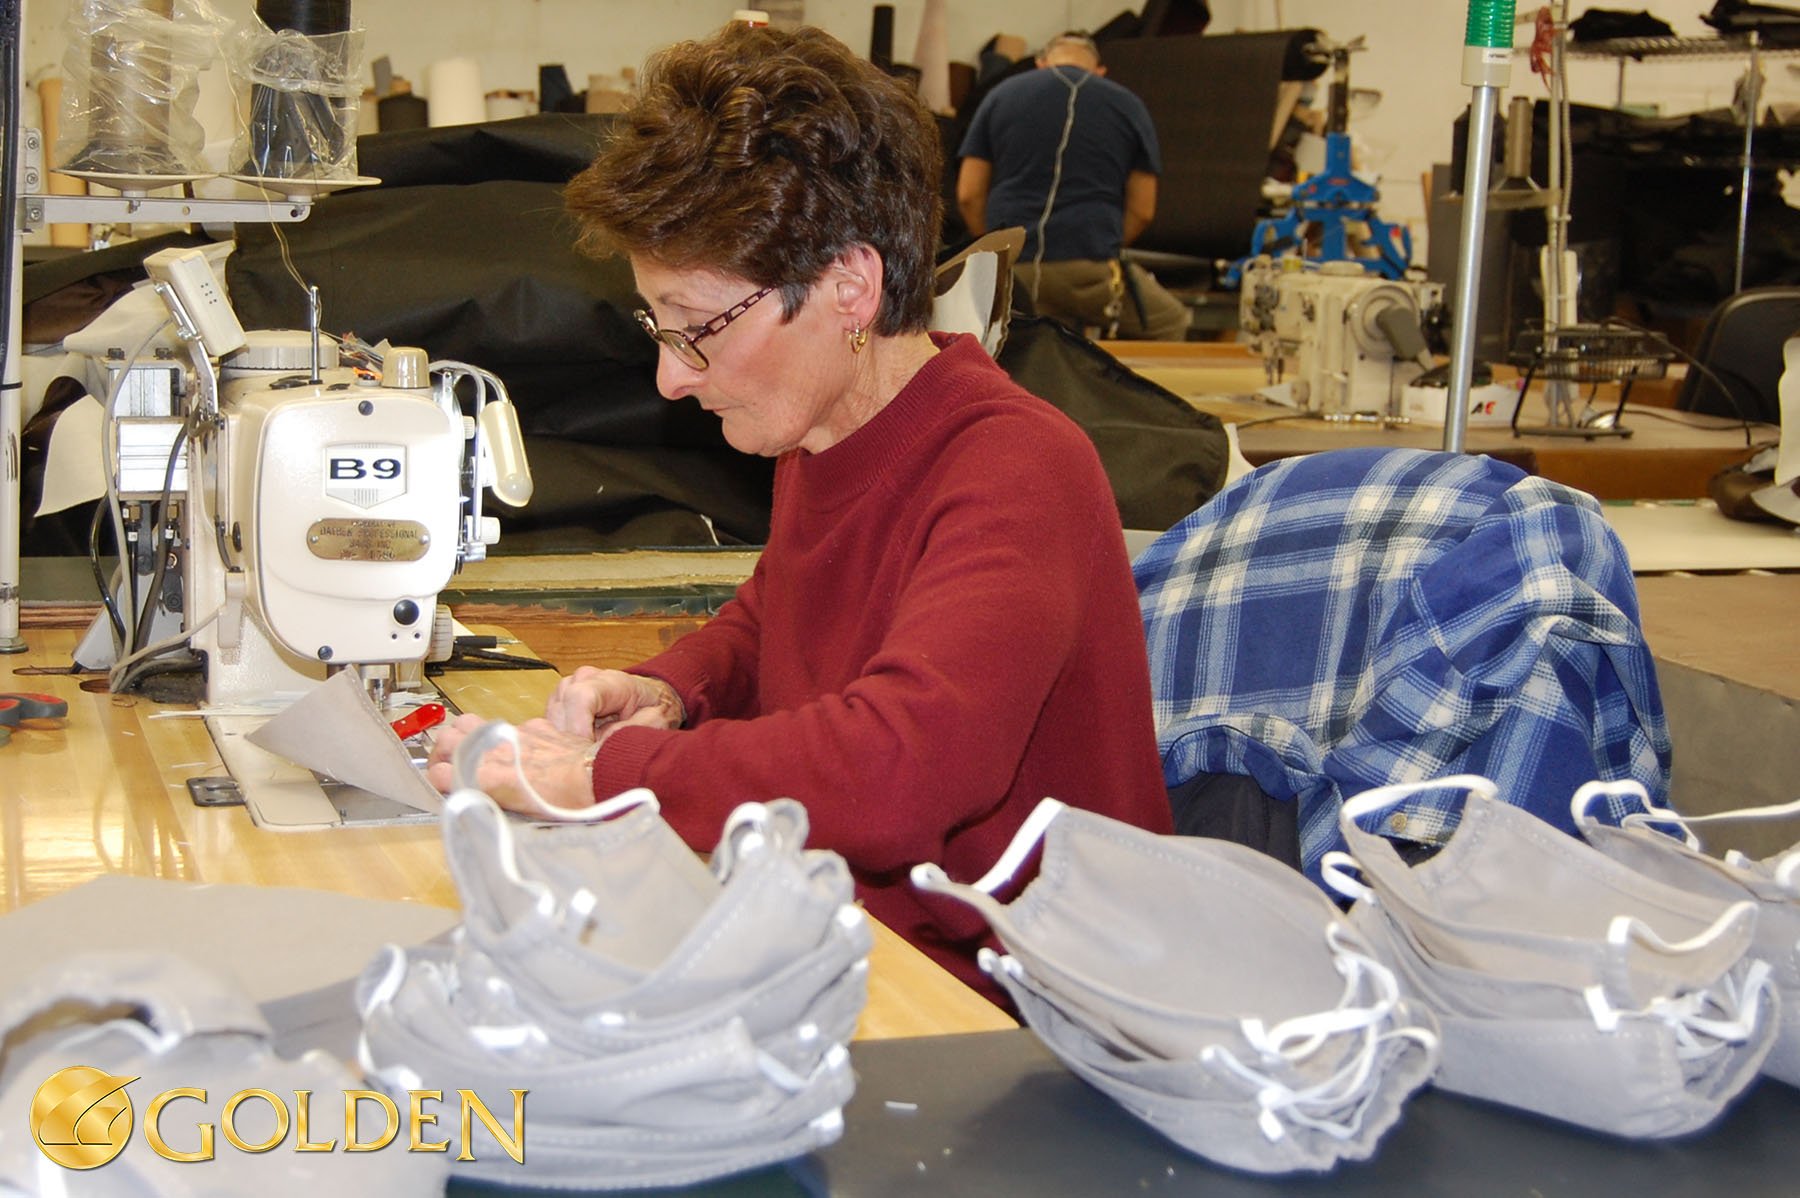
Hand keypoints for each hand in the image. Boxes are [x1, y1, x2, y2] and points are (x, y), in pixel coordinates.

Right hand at [425, 712, 596, 812]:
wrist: (598, 775)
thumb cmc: (567, 804)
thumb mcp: (522, 813)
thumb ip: (490, 802)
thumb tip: (470, 801)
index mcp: (489, 778)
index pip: (440, 773)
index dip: (436, 780)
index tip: (439, 786)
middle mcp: (496, 752)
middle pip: (447, 739)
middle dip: (440, 752)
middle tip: (445, 766)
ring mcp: (513, 735)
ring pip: (468, 724)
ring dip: (461, 735)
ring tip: (466, 750)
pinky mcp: (533, 725)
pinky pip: (505, 725)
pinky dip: (498, 735)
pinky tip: (510, 749)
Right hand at [544, 667, 685, 738]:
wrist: (649, 698)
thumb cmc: (652, 708)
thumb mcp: (656, 720)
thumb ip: (631, 729)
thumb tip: (600, 744)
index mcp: (610, 681)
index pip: (580, 697)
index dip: (578, 728)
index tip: (586, 751)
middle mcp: (583, 679)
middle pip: (561, 711)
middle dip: (572, 740)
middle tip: (588, 758)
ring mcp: (566, 689)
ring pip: (550, 719)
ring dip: (565, 741)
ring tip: (586, 751)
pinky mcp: (557, 703)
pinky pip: (548, 725)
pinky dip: (560, 741)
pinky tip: (577, 748)